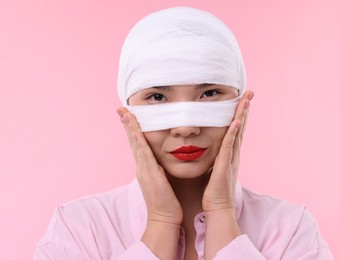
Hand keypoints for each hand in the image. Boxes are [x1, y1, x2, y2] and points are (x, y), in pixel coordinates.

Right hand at [116, 108, 182, 225]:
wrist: (165, 218)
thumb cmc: (166, 200)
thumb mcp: (161, 179)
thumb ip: (158, 167)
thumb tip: (159, 159)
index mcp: (144, 167)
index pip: (136, 143)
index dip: (131, 128)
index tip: (127, 113)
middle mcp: (141, 167)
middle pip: (133, 141)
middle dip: (127, 124)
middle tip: (121, 108)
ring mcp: (145, 171)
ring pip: (136, 146)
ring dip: (131, 129)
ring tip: (126, 114)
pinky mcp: (151, 177)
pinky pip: (145, 157)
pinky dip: (140, 144)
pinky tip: (138, 133)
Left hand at [202, 90, 253, 213]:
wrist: (218, 208)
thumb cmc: (214, 191)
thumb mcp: (215, 170)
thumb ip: (215, 159)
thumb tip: (211, 150)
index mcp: (230, 155)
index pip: (236, 130)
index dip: (239, 114)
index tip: (241, 100)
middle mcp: (234, 154)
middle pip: (241, 127)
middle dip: (245, 109)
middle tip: (249, 93)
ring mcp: (231, 159)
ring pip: (238, 132)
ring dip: (242, 115)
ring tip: (246, 100)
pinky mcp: (225, 165)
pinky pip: (230, 146)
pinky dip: (233, 132)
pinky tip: (236, 120)